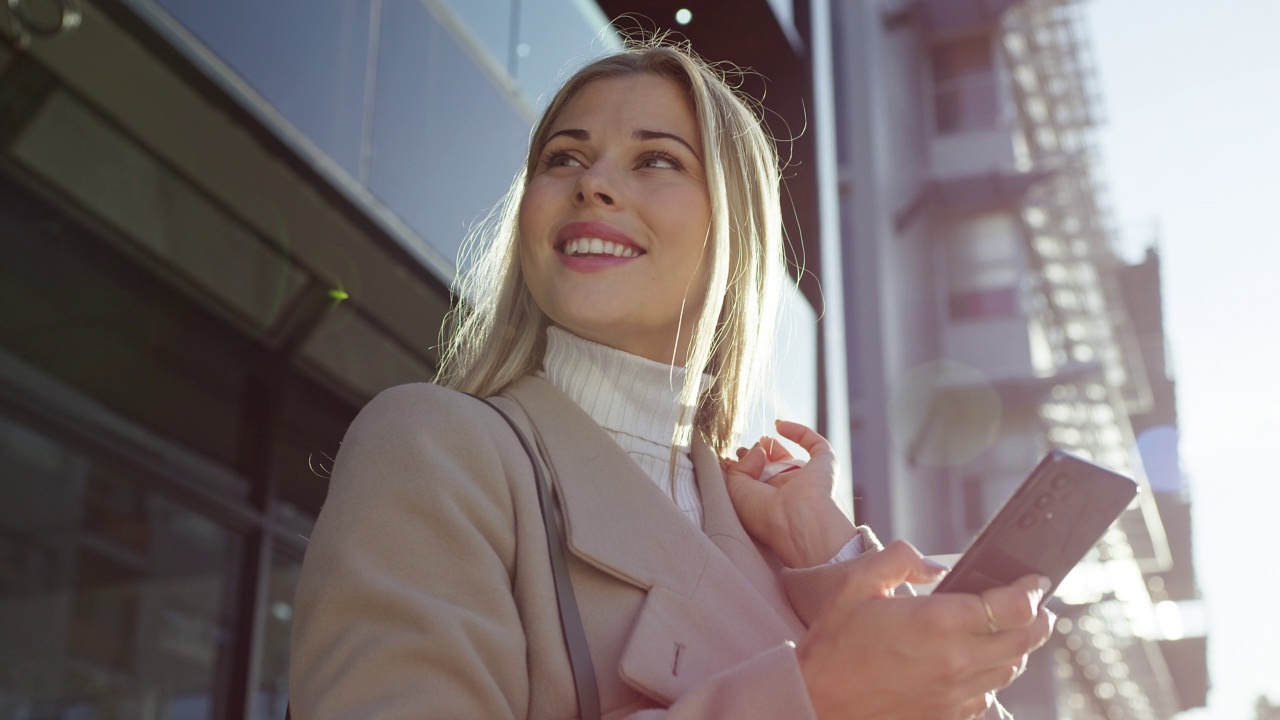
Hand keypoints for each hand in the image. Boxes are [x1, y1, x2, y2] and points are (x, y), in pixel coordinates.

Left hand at [723, 421, 855, 567]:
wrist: (795, 521)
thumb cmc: (763, 513)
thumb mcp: (736, 490)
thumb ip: (740, 466)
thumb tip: (758, 449)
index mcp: (769, 502)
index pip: (757, 481)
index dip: (744, 466)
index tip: (730, 458)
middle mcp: (788, 491)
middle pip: (772, 468)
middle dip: (757, 455)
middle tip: (744, 447)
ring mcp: (807, 478)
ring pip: (791, 457)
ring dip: (774, 445)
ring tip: (761, 439)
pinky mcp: (825, 465)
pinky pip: (817, 444)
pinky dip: (800, 431)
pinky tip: (779, 426)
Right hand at [797, 540, 1055, 719]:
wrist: (818, 700)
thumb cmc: (833, 644)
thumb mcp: (857, 583)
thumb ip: (900, 559)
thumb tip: (935, 565)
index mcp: (936, 623)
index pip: (1012, 607)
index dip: (1031, 590)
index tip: (1033, 581)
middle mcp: (955, 661)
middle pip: (1025, 641)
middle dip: (1040, 619)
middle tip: (1039, 606)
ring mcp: (955, 693)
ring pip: (1011, 670)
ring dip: (1018, 648)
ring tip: (1011, 631)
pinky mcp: (948, 715)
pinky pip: (988, 696)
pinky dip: (992, 676)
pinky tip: (977, 663)